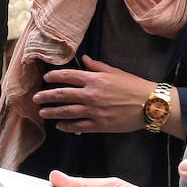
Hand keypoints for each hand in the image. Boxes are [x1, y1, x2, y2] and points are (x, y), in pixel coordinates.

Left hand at [34, 56, 153, 134]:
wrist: (150, 104)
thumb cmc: (134, 86)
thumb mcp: (115, 72)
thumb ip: (97, 66)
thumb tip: (84, 59)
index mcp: (95, 79)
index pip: (68, 76)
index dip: (54, 76)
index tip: (46, 78)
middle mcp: (91, 94)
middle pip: (61, 94)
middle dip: (46, 96)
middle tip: (36, 97)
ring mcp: (94, 111)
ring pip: (66, 112)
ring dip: (52, 112)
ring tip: (43, 112)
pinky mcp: (99, 125)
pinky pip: (78, 126)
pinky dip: (67, 126)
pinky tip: (60, 126)